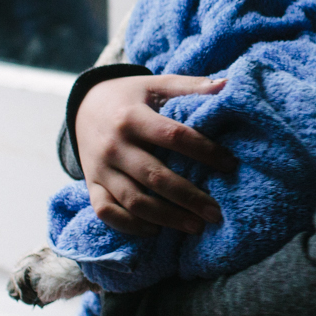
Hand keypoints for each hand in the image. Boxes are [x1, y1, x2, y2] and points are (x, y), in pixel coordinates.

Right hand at [76, 74, 236, 234]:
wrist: (85, 106)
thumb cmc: (131, 97)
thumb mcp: (157, 85)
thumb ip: (191, 86)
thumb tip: (228, 84)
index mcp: (132, 117)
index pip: (173, 136)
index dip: (204, 151)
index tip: (230, 164)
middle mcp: (114, 145)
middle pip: (155, 176)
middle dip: (189, 197)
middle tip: (216, 213)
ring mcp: (100, 169)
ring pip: (133, 201)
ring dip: (166, 218)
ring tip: (196, 227)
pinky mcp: (92, 186)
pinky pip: (107, 213)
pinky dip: (131, 226)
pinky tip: (156, 230)